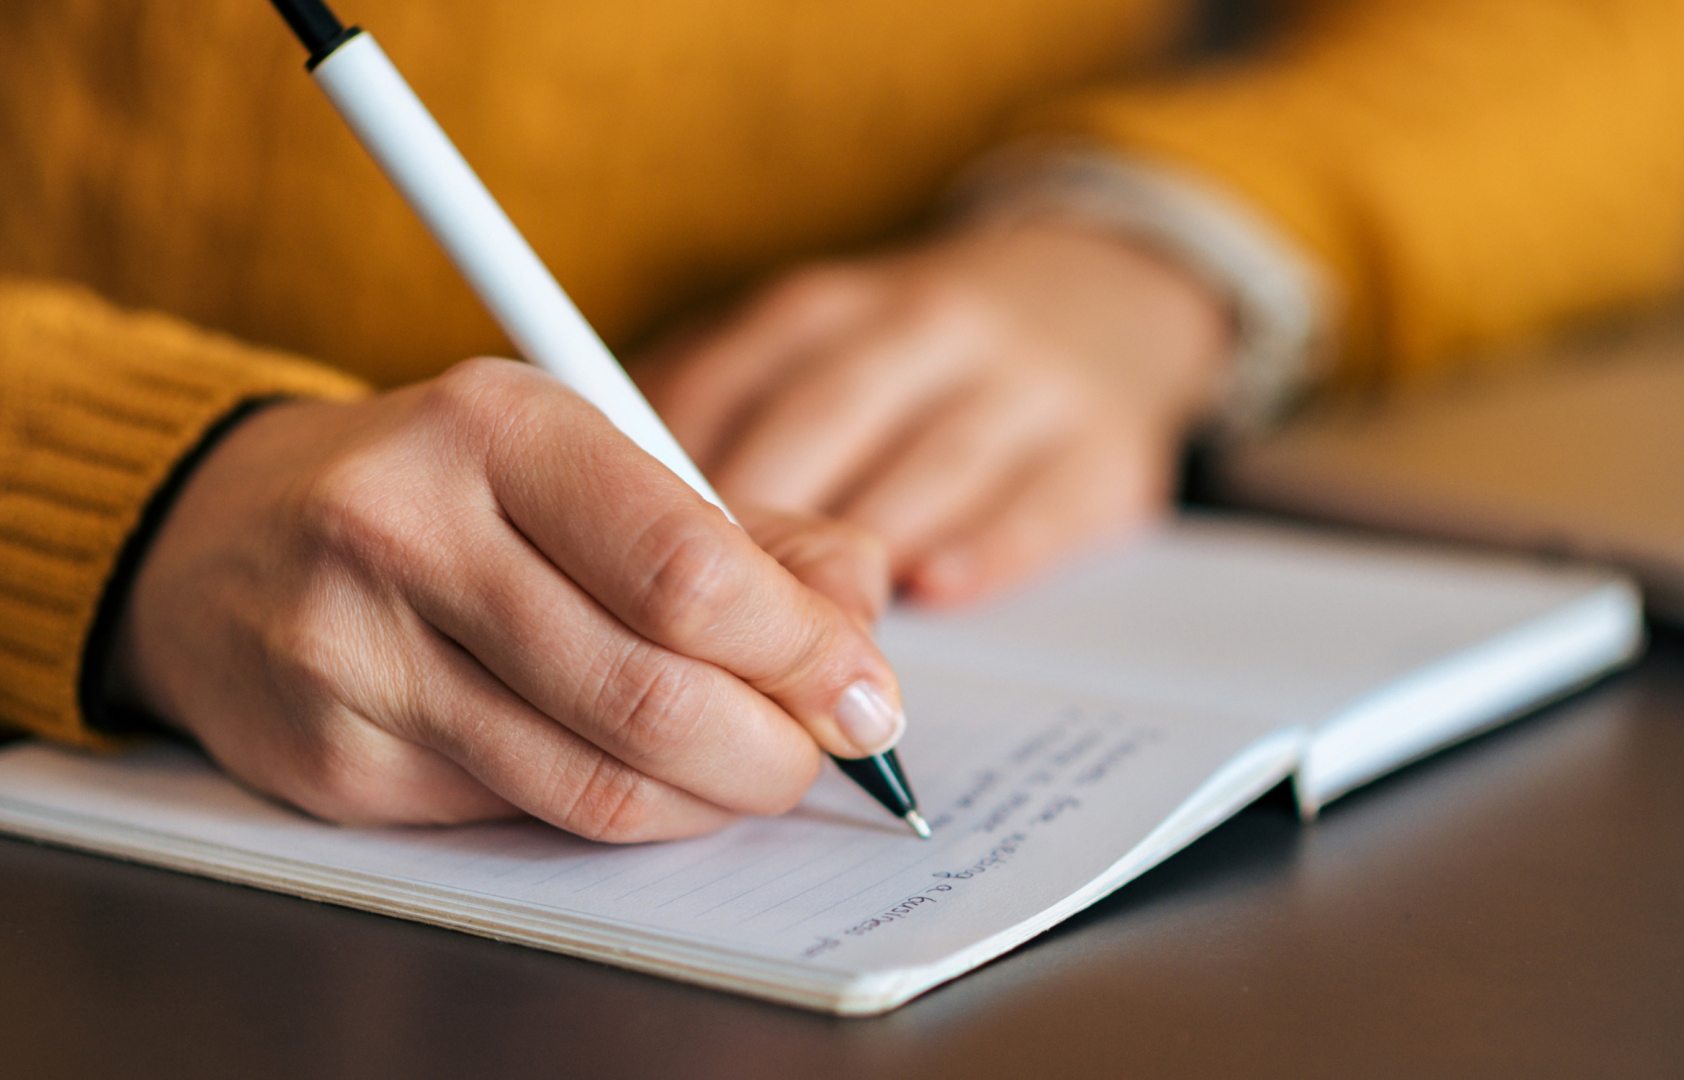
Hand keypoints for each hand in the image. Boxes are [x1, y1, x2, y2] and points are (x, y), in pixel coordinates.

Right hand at [105, 359, 902, 841]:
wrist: (223, 537)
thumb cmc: (450, 490)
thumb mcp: (592, 460)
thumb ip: (745, 531)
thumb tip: (859, 617)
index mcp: (498, 425)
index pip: (688, 569)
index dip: (803, 652)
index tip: (865, 692)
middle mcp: (409, 529)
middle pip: (652, 691)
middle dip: (774, 748)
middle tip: (821, 752)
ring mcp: (357, 654)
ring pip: (595, 782)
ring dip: (710, 798)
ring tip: (749, 770)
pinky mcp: (334, 761)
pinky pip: (527, 817)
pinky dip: (621, 813)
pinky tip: (642, 776)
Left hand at [637, 219, 1232, 604]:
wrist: (1102, 298)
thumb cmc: (913, 362)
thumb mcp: (814, 352)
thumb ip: (720, 417)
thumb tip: (602, 520)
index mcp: (827, 308)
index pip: (729, 383)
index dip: (672, 479)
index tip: (624, 560)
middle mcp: (922, 328)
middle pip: (822, 423)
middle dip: (759, 528)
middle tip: (706, 625)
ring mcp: (1023, 384)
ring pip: (928, 464)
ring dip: (861, 554)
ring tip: (806, 639)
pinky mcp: (1103, 449)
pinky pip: (1039, 503)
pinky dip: (983, 549)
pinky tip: (935, 590)